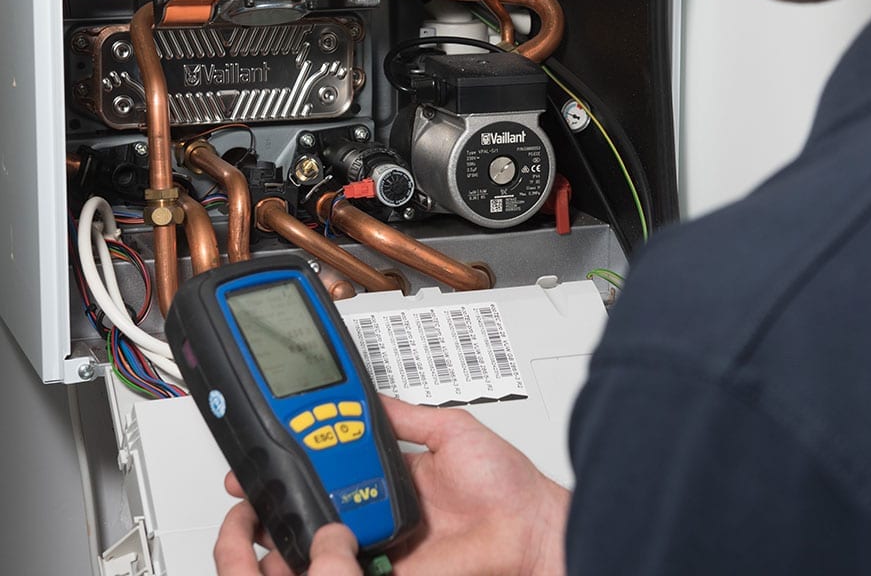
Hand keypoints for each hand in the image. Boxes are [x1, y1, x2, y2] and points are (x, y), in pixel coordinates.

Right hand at [213, 399, 568, 575]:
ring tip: (265, 516)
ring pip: (326, 540)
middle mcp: (387, 508)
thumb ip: (407, 416)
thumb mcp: (451, 430)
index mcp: (397, 473)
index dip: (304, 457)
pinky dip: (323, 561)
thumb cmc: (509, 485)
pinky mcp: (391, 574)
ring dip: (295, 529)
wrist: (534, 531)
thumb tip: (372, 397)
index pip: (338, 463)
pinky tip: (302, 550)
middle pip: (323, 502)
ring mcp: (387, 544)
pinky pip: (348, 569)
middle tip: (253, 486)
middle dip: (285, 495)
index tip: (272, 448)